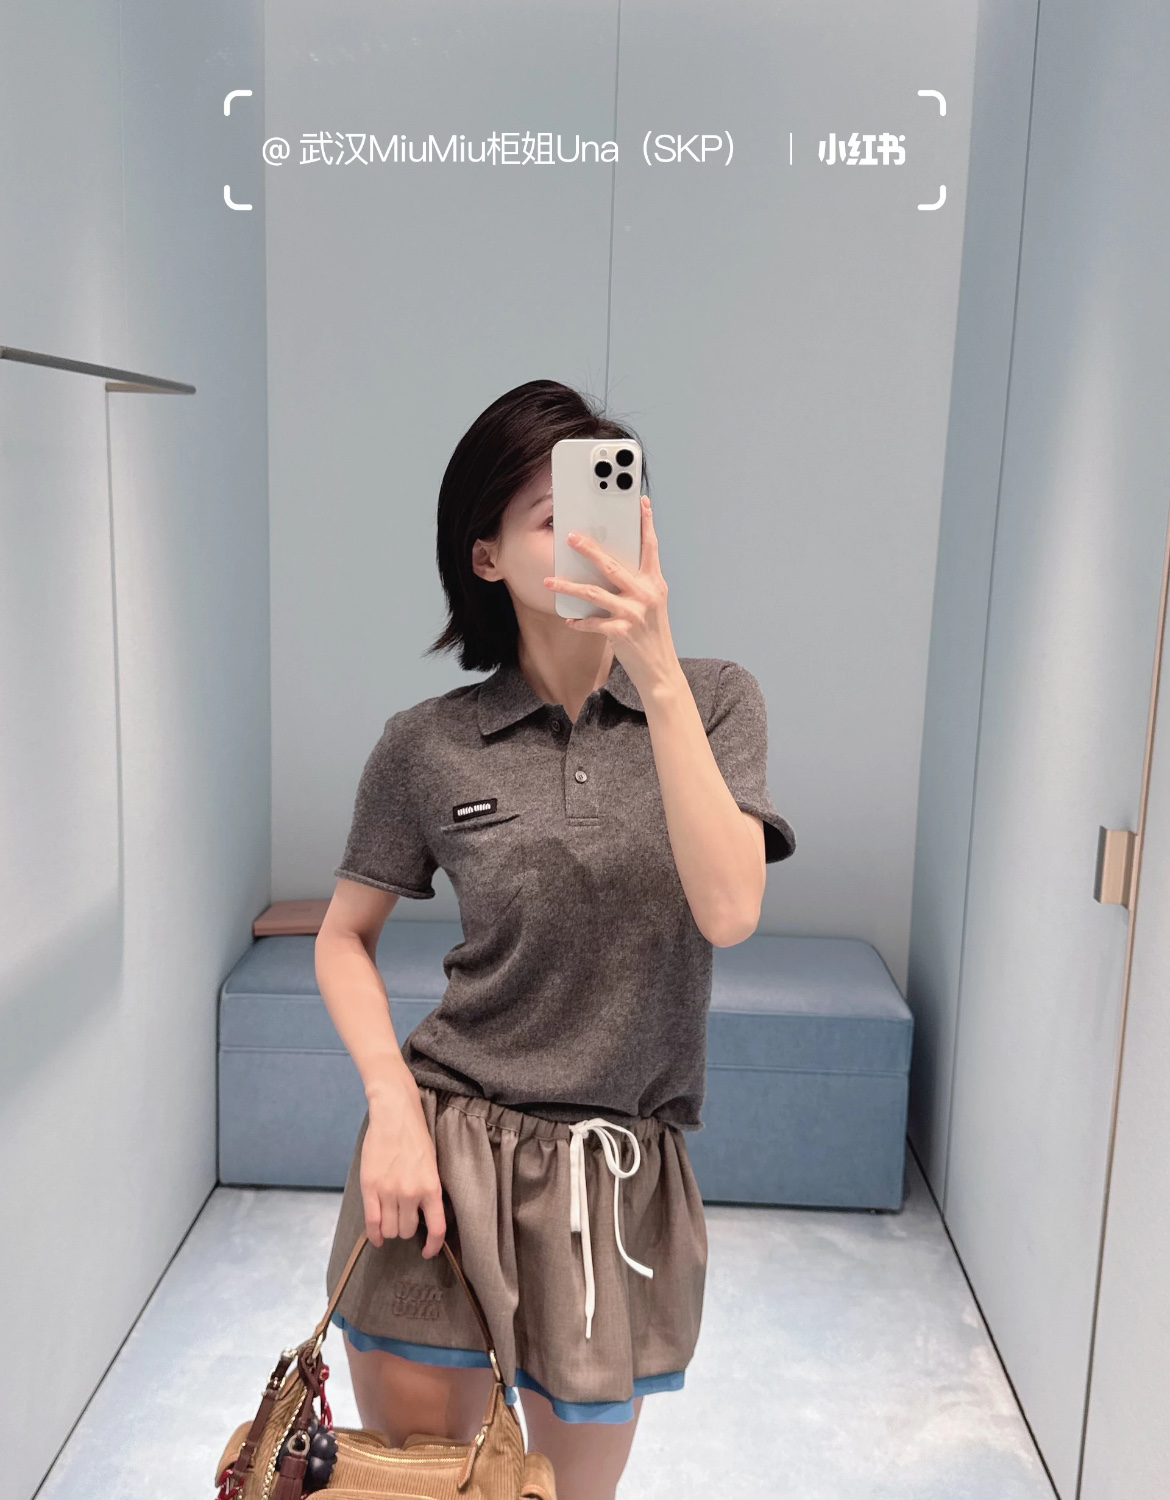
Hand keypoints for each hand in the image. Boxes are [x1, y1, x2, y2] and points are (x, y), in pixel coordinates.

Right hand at [359, 1072, 445, 1256]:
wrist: (395, 1115)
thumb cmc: (415, 1137)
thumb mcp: (431, 1165)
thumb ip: (427, 1190)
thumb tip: (423, 1217)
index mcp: (432, 1187)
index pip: (437, 1228)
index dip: (433, 1246)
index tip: (427, 1252)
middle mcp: (411, 1193)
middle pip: (407, 1231)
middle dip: (405, 1230)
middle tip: (403, 1219)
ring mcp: (390, 1191)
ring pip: (390, 1229)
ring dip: (390, 1230)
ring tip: (389, 1221)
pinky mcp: (371, 1187)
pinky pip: (372, 1222)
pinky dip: (374, 1234)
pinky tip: (376, 1237)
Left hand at [543, 495, 680, 697]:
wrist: (660, 669)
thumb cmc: (652, 633)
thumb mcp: (651, 603)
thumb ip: (637, 583)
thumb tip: (609, 564)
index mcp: (654, 583)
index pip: (650, 547)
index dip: (645, 523)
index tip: (640, 503)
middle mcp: (645, 594)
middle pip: (612, 565)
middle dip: (589, 549)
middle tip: (570, 537)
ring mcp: (633, 613)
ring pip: (594, 592)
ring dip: (568, 586)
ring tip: (549, 581)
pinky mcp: (621, 632)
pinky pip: (592, 622)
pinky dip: (579, 621)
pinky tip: (569, 620)